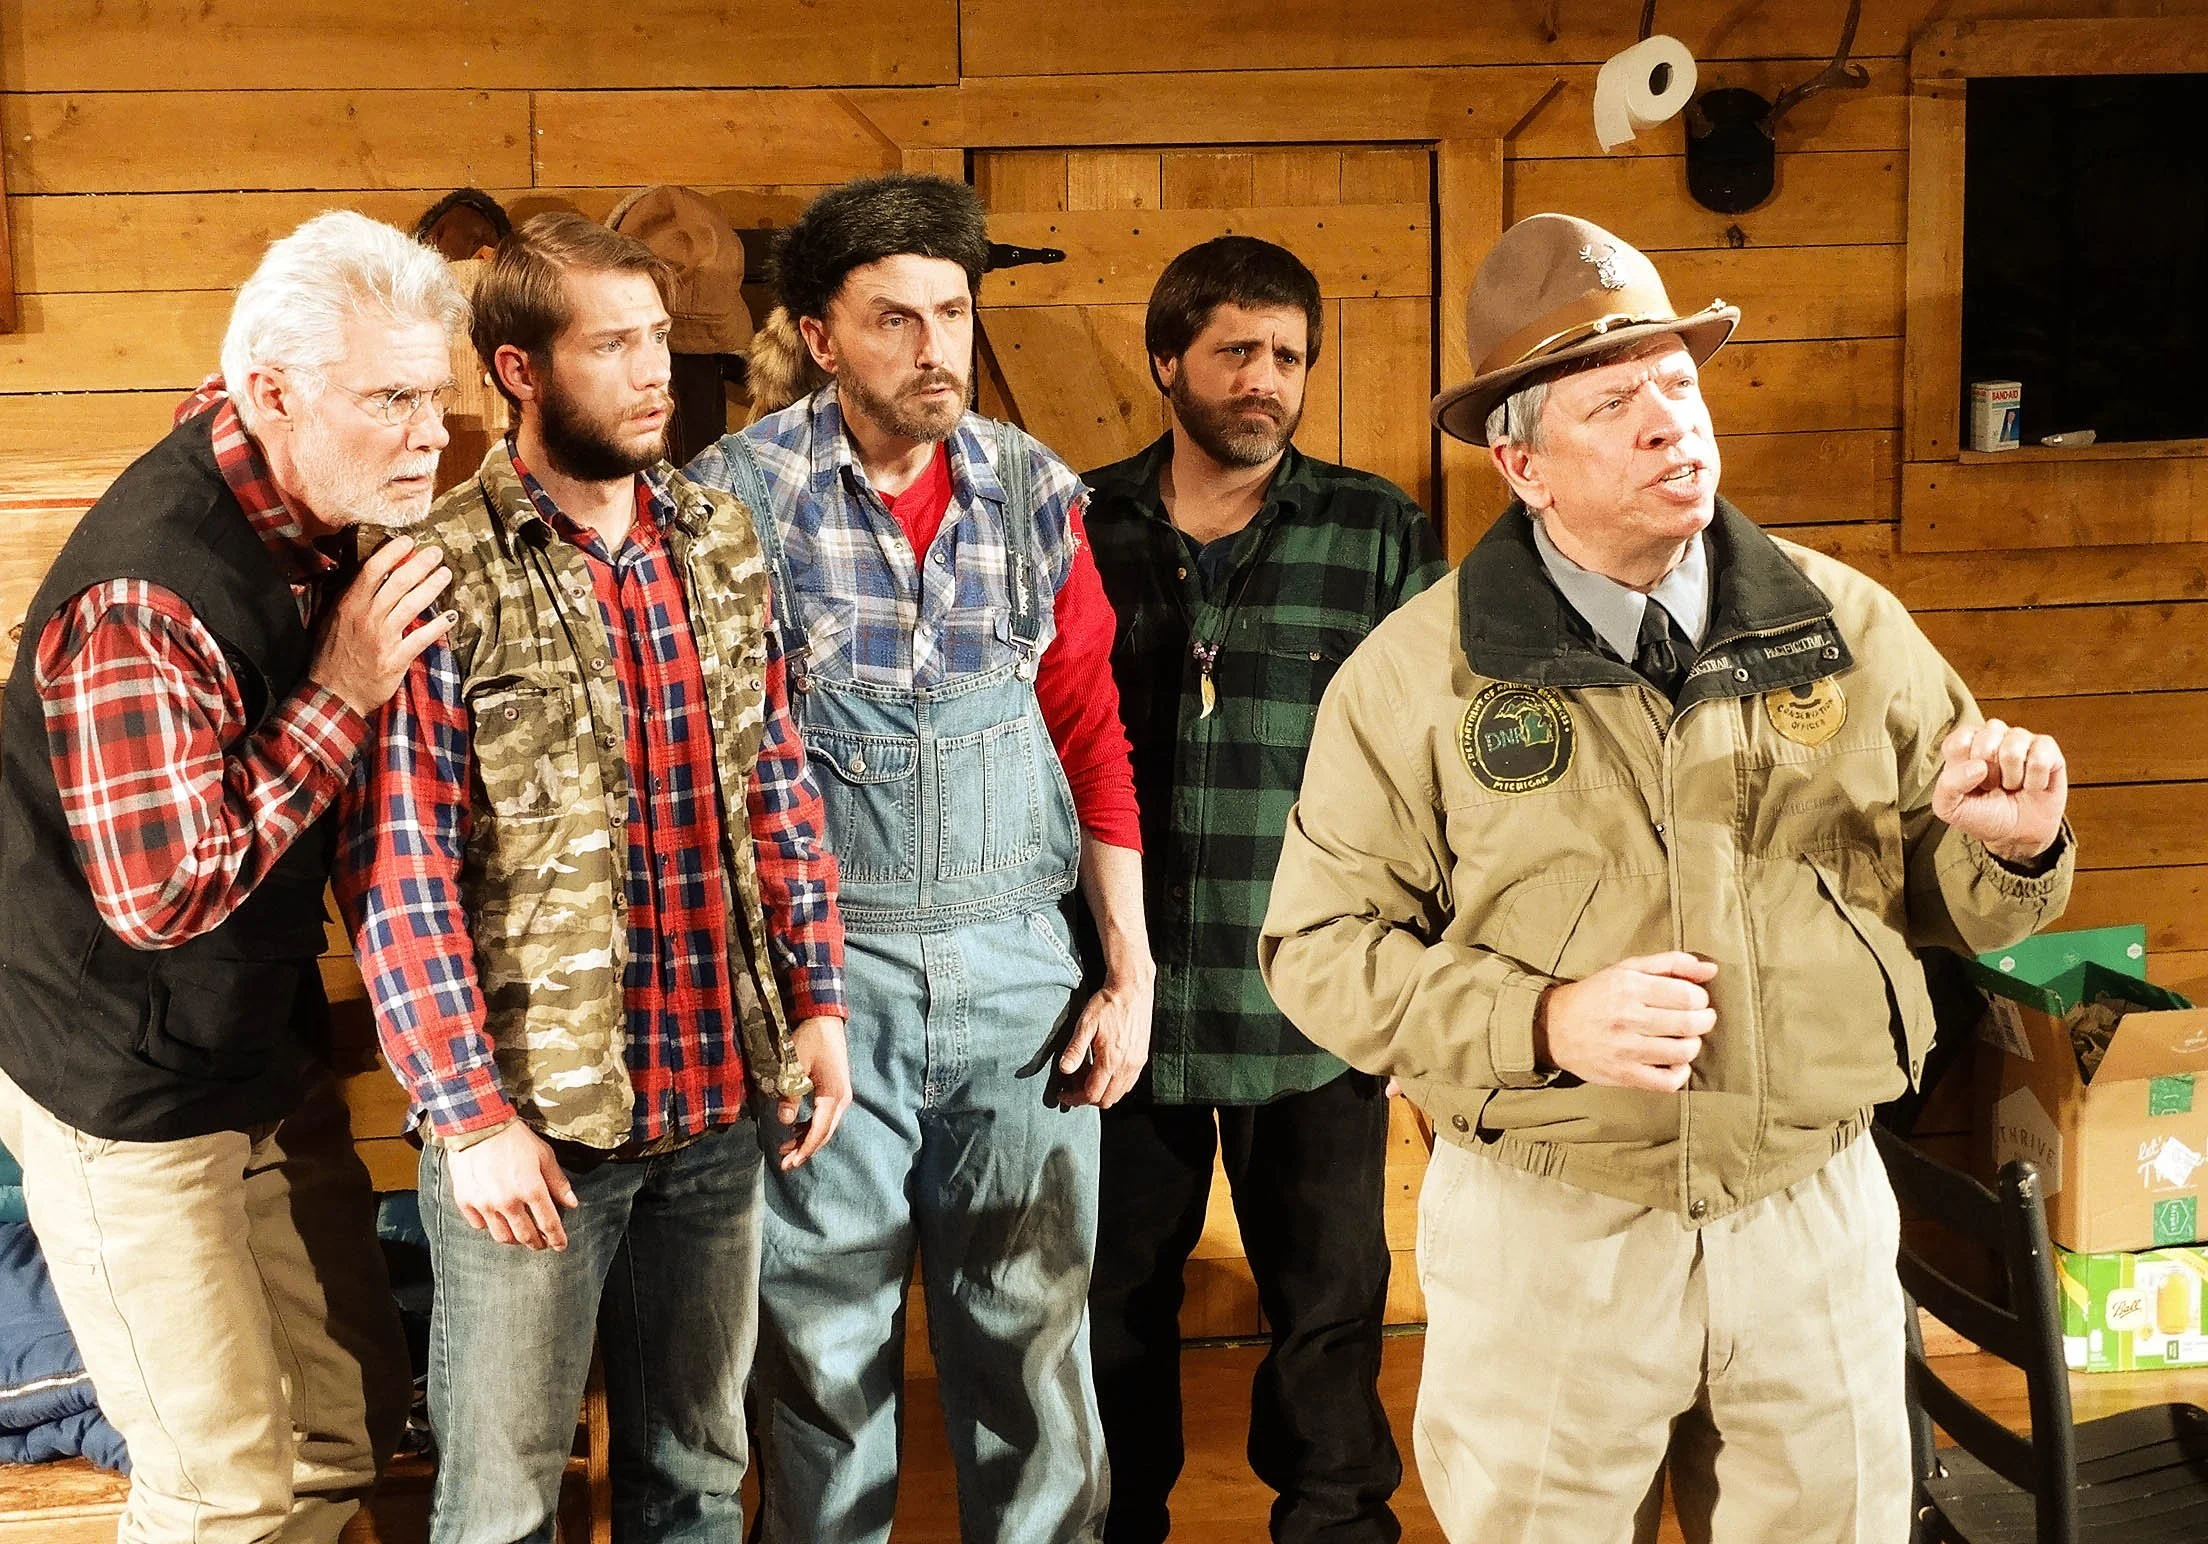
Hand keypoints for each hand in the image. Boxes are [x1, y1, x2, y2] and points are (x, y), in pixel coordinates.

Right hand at [310, 535, 454, 715]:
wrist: (332, 695)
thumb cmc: (332, 657)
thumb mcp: (332, 622)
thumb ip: (349, 599)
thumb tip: (366, 575)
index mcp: (349, 605)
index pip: (372, 570)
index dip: (392, 552)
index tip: (408, 541)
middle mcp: (366, 617)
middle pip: (398, 582)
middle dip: (419, 564)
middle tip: (436, 553)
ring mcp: (382, 638)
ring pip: (412, 605)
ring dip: (432, 587)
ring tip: (445, 574)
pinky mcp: (395, 659)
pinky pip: (421, 638)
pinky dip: (438, 626)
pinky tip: (450, 616)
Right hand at [445, 1121, 577, 1250]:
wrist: (477, 1124)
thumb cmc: (514, 1138)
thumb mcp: (544, 1155)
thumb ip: (558, 1182)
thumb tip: (571, 1204)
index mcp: (531, 1190)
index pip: (548, 1224)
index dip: (557, 1238)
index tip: (561, 1245)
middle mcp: (508, 1202)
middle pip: (525, 1236)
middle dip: (536, 1243)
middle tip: (541, 1243)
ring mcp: (484, 1204)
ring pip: (501, 1236)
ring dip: (513, 1239)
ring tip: (519, 1234)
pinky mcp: (465, 1201)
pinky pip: (478, 1225)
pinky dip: (488, 1225)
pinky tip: (495, 1218)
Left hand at [774, 1016, 850, 1170]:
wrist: (825, 1020)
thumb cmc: (810, 1040)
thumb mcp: (795, 1066)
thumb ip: (790, 1095)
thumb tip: (784, 1121)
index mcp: (833, 1095)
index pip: (819, 1131)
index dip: (804, 1149)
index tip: (789, 1163)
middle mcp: (841, 1099)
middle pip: (824, 1133)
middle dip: (805, 1150)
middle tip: (785, 1165)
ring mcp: (841, 1096)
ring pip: (825, 1126)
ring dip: (807, 1139)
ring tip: (786, 1149)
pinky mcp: (835, 1091)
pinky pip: (825, 1116)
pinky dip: (811, 1126)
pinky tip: (796, 1129)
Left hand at [1054, 959, 1154, 1109]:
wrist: (1132, 989)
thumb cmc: (1107, 1004)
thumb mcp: (1085, 1024)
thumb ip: (1075, 1049)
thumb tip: (1064, 1069)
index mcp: (1111, 1060)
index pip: (1092, 1094)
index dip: (1075, 1099)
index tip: (1063, 1094)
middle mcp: (1127, 1066)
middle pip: (1107, 1100)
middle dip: (1087, 1098)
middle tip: (1072, 1087)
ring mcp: (1137, 1063)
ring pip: (1119, 1094)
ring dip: (1102, 1092)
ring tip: (1086, 1077)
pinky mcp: (1142, 1058)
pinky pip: (1128, 1083)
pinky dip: (1114, 1085)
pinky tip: (1103, 1070)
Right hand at [1536, 952, 1718, 1092]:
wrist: (1554, 1027)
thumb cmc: (1597, 995)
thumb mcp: (1628, 969)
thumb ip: (1670, 964)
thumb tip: (1711, 970)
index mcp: (1629, 987)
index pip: (1687, 995)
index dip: (1700, 998)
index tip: (1695, 1000)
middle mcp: (1627, 1018)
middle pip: (1689, 1023)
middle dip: (1704, 1021)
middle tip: (1699, 1019)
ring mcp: (1625, 1050)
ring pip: (1682, 1052)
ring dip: (1693, 1045)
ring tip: (1686, 1039)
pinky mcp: (1623, 1075)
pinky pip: (1667, 1081)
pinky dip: (1680, 1073)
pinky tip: (1675, 1062)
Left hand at [1932, 720, 2066, 864]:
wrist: (2017, 834)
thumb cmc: (1983, 816)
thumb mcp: (1950, 808)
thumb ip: (1948, 785)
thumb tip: (1978, 766)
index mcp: (1965, 743)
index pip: (1958, 741)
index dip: (1964, 768)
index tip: (1970, 784)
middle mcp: (1993, 735)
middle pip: (1986, 742)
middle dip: (1989, 775)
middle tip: (1992, 786)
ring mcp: (2021, 739)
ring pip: (2013, 750)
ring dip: (2012, 779)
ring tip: (2011, 785)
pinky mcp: (2047, 748)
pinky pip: (2040, 760)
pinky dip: (2035, 782)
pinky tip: (2031, 785)